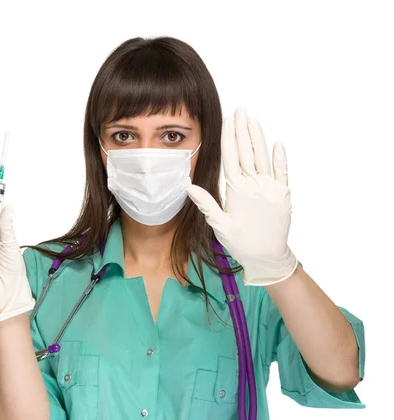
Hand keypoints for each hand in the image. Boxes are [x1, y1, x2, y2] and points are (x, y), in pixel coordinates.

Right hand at [185, 106, 297, 285]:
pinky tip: (277, 142)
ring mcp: (270, 187)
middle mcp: (254, 185)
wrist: (268, 257)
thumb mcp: (219, 225)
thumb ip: (206, 203)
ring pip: (262, 156)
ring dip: (257, 136)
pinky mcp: (283, 194)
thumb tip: (188, 185)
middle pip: (246, 151)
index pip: (231, 158)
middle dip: (242, 129)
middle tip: (240, 110)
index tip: (227, 120)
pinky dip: (280, 156)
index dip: (229, 137)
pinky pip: (282, 171)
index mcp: (236, 191)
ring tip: (252, 119)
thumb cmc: (241, 243)